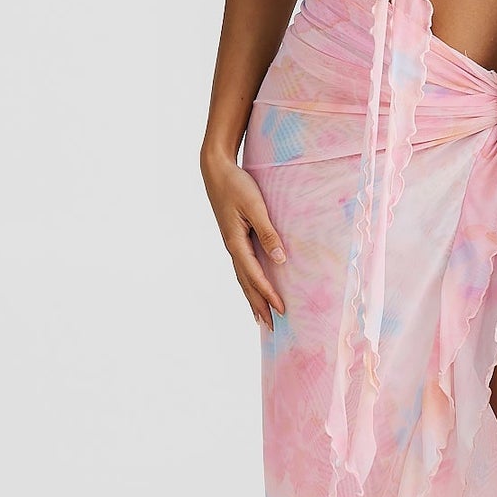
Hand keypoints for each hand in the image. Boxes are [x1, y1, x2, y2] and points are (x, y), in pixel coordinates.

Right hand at [201, 151, 286, 329]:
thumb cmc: (237, 185)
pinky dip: (249, 281)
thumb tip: (281, 259)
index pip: (255, 275)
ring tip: (260, 316)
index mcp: (236, 242)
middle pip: (246, 283)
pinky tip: (253, 286)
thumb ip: (268, 233)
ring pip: (242, 277)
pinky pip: (243, 266)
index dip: (268, 293)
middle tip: (270, 326)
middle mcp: (232, 247)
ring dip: (252, 297)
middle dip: (258, 304)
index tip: (281, 309)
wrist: (216, 170)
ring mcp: (231, 243)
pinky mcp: (233, 237)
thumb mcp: (255, 207)